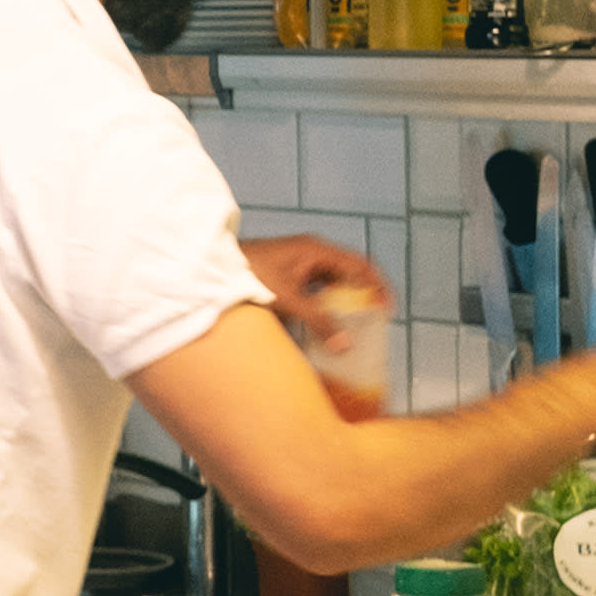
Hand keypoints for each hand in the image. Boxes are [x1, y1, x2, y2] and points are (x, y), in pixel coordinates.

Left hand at [241, 231, 389, 340]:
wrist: (209, 269)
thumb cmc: (248, 276)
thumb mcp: (287, 299)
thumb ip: (317, 320)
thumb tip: (345, 345)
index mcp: (317, 250)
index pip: (360, 264)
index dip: (377, 285)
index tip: (387, 309)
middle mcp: (311, 254)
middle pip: (347, 275)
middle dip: (361, 298)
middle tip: (371, 325)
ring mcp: (298, 265)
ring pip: (330, 285)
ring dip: (341, 305)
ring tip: (350, 330)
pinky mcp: (285, 278)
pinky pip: (314, 292)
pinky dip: (322, 308)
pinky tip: (322, 328)